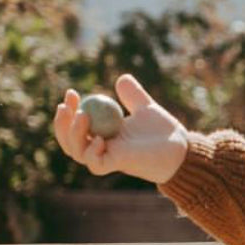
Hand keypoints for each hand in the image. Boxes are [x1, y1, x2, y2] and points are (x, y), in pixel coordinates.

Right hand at [54, 74, 187, 184]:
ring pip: (77, 152)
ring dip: (73, 134)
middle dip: (62, 122)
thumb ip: (132, 95)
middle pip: (69, 140)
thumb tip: (122, 79)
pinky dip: (92, 152)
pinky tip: (99, 139)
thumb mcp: (145, 107)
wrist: (181, 149)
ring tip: (83, 116)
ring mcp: (108, 158)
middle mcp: (102, 148)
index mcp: (103, 134)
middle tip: (67, 103)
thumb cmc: (164, 131)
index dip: (69, 110)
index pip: (76, 125)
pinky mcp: (117, 165)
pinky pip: (95, 163)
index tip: (71, 92)